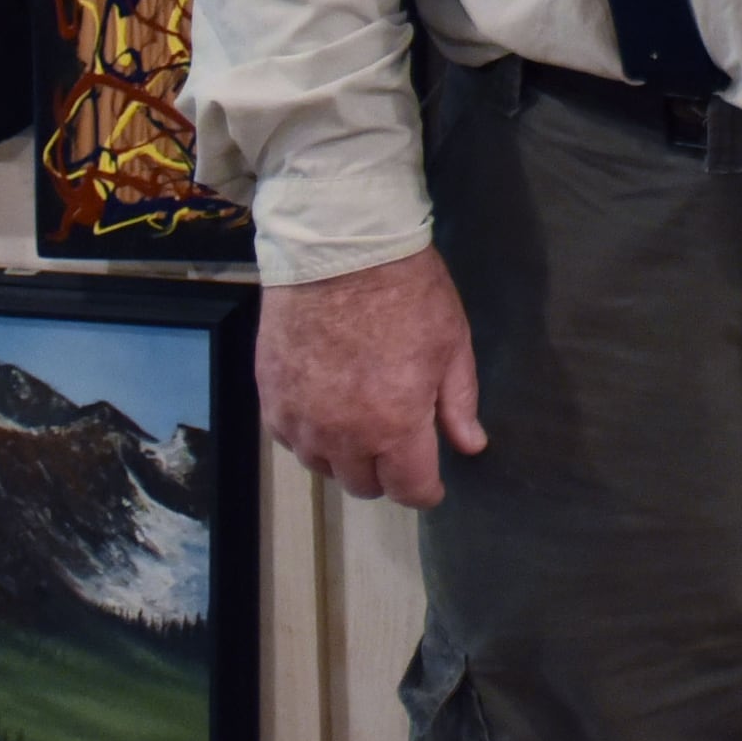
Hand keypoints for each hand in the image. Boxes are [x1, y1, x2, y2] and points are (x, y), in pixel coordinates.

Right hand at [258, 246, 488, 506]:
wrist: (339, 249)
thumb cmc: (406, 291)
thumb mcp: (451, 343)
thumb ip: (458, 403)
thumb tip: (471, 445)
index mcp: (394, 426)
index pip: (409, 489)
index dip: (425, 491)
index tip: (432, 483)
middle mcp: (342, 435)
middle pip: (363, 485)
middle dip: (387, 474)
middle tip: (400, 446)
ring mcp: (300, 420)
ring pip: (324, 467)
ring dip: (345, 458)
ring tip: (362, 426)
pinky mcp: (270, 399)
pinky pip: (290, 440)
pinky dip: (310, 436)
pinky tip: (325, 411)